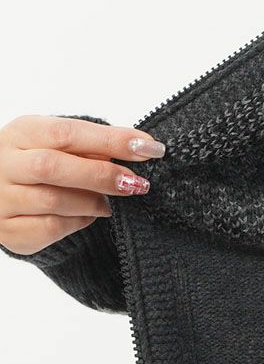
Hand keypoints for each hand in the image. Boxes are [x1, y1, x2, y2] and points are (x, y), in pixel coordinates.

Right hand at [0, 115, 165, 255]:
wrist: (2, 190)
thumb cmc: (39, 160)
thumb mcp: (58, 143)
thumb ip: (90, 145)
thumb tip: (138, 147)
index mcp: (21, 133)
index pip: (67, 132)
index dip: (111, 140)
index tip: (148, 148)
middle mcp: (4, 164)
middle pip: (52, 167)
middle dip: (101, 176)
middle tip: (136, 183)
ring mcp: (2, 199)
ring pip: (53, 202)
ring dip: (92, 202)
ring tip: (109, 202)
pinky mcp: (8, 231)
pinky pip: (51, 228)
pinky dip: (79, 221)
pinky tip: (89, 215)